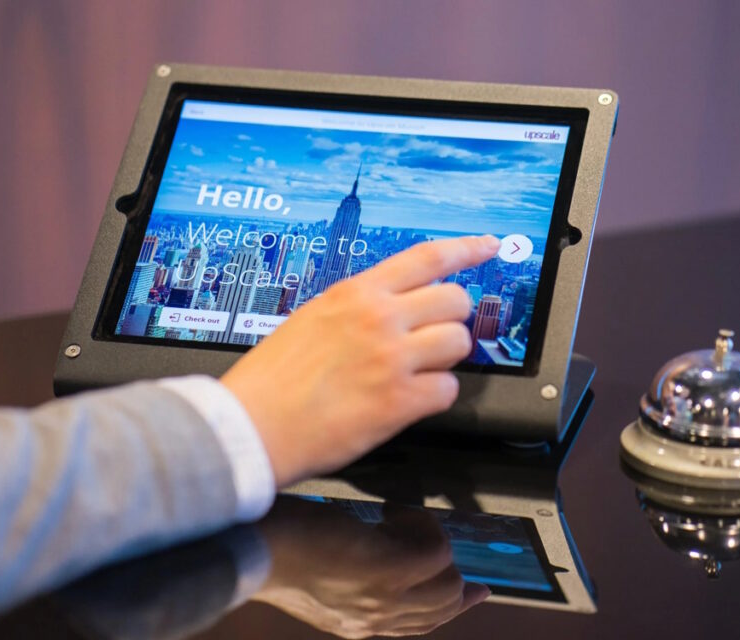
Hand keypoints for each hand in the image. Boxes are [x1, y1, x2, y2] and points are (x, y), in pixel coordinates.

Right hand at [220, 235, 499, 487]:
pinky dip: (435, 397)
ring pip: (459, 344)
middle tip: (435, 335)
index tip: (489, 246)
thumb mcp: (312, 318)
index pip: (427, 257)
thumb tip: (395, 307)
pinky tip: (409, 401)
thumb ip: (357, 308)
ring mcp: (392, 359)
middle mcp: (379, 319)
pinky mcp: (398, 402)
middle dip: (452, 319)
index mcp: (355, 294)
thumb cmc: (272, 379)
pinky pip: (447, 390)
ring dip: (445, 359)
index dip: (467, 249)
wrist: (250, 426)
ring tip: (417, 371)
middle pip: (455, 301)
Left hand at [253, 497, 489, 638]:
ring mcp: (384, 597)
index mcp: (358, 625)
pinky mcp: (389, 568)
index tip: (476, 590)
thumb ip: (352, 578)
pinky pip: (437, 550)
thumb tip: (383, 552)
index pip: (420, 626)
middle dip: (452, 571)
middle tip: (437, 538)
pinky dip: (422, 525)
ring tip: (400, 519)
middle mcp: (375, 619)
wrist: (253, 544)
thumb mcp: (319, 575)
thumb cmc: (275, 547)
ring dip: (432, 541)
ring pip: (447, 582)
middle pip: (443, 606)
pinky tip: (394, 512)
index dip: (454, 606)